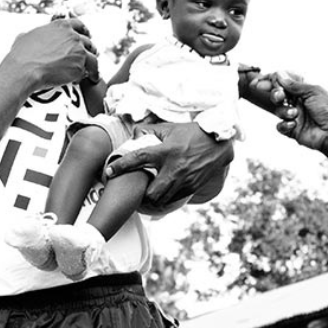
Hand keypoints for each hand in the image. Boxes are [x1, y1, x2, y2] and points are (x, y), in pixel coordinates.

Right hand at [2, 17, 98, 91]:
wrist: (25, 69)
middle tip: (89, 55)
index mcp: (61, 26)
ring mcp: (78, 51)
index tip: (86, 35)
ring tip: (94, 73)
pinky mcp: (80, 66)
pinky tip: (87, 80)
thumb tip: (29, 35)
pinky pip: (88, 71)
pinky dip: (89, 76)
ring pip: (93, 57)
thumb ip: (35, 34)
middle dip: (89, 49)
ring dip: (93, 65)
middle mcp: (73, 36)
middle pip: (88, 42)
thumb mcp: (26, 36)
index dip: (84, 31)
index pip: (79, 24)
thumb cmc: (22, 55)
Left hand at [103, 121, 233, 207]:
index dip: (121, 166)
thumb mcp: (171, 128)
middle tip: (136, 189)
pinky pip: (173, 198)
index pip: (139, 159)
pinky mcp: (192, 187)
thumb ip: (150, 131)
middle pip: (151, 193)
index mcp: (166, 151)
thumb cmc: (193, 134)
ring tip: (148, 192)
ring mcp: (184, 181)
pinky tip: (163, 191)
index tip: (108, 171)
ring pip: (162, 200)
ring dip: (152, 198)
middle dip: (141, 194)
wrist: (219, 145)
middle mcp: (174, 168)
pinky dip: (166, 197)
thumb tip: (134, 135)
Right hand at [274, 75, 327, 152]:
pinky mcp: (292, 129)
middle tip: (279, 96)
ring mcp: (294, 116)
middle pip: (278, 94)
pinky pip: (280, 126)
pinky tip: (293, 124)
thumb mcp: (313, 92)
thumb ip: (294, 84)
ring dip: (284, 111)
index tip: (262, 81)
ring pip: (278, 109)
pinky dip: (285, 124)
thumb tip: (279, 74)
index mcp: (304, 91)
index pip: (285, 82)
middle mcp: (298, 102)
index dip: (273, 80)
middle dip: (276, 94)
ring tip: (294, 113)